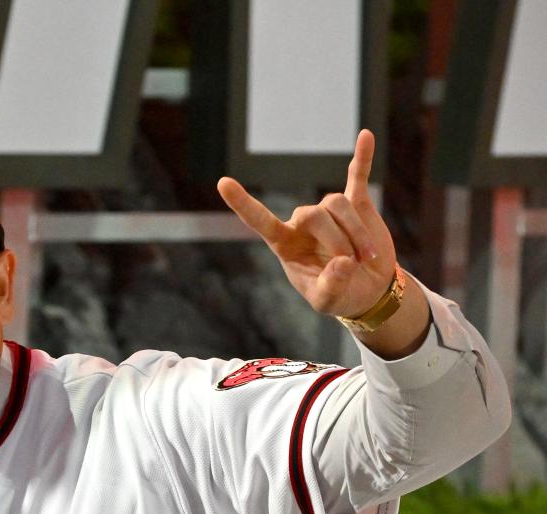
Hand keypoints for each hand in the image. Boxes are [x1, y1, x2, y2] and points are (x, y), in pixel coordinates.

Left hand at [217, 129, 394, 320]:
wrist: (367, 289)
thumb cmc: (339, 296)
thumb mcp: (329, 302)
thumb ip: (330, 287)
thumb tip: (343, 262)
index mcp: (286, 245)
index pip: (260, 221)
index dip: (243, 204)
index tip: (223, 183)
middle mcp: (303, 223)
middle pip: (315, 213)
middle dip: (337, 240)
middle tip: (351, 265)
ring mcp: (329, 211)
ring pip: (339, 204)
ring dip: (356, 233)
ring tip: (365, 258)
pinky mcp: (356, 203)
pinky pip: (357, 175)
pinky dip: (363, 158)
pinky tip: (365, 136)